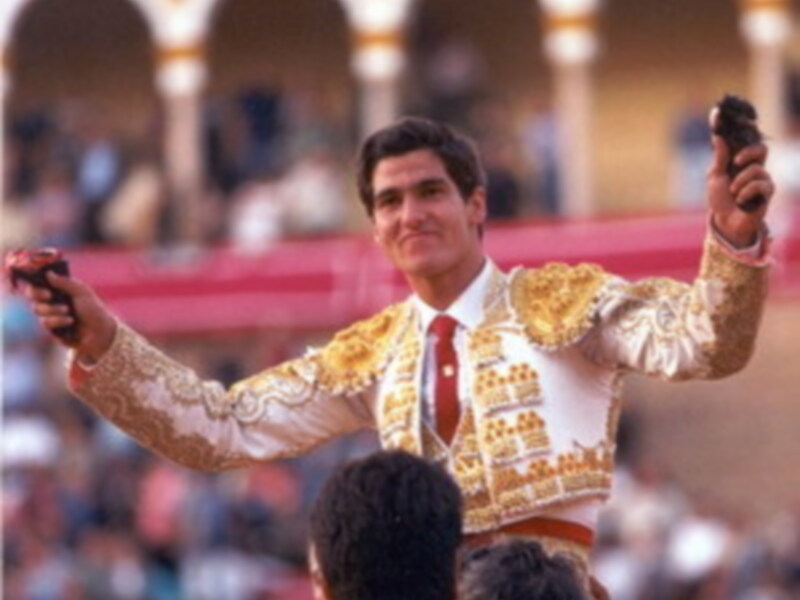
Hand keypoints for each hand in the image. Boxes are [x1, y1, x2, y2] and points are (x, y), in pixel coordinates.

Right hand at [25, 272, 116, 362]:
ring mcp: (50, 315)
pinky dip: (58, 321)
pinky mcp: (51, 329)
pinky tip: (70, 321)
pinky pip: (45, 322)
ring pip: (37, 309)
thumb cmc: (93, 310)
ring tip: (68, 311)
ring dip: (53, 309)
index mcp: (59, 290)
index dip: (35, 283)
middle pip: (32, 296)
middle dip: (39, 295)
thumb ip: (65, 283)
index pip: (38, 283)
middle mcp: (51, 302)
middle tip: (49, 296)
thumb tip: (48, 273)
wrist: (99, 332)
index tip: (41, 282)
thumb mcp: (82, 292)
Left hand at [707, 107, 773, 247]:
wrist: (727, 222)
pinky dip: (746, 193)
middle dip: (749, 152)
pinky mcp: (768, 191)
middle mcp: (754, 166)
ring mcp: (762, 178)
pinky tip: (742, 200)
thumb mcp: (715, 176)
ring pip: (757, 168)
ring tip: (734, 193)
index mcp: (739, 160)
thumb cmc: (721, 199)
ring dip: (740, 182)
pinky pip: (760, 184)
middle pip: (761, 147)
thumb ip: (720, 157)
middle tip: (737, 162)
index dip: (734, 125)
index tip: (718, 112)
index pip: (742, 139)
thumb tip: (718, 136)